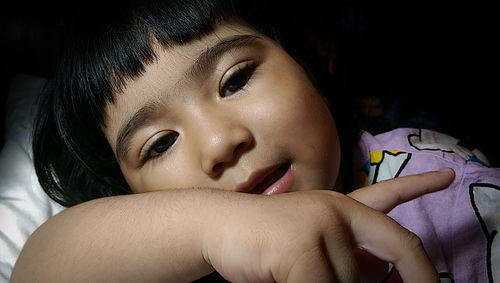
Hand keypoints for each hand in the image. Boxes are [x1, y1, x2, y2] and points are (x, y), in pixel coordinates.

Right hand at [202, 169, 453, 281]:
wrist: (217, 225)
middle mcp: (337, 210)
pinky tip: (281, 275)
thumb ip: (350, 256)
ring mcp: (320, 226)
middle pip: (377, 270)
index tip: (449, 176)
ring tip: (288, 270)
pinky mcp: (300, 248)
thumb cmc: (266, 242)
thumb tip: (383, 273)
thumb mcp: (316, 246)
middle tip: (322, 272)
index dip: (420, 187)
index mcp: (341, 206)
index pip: (388, 195)